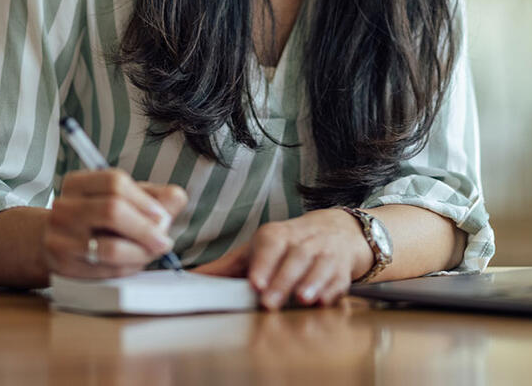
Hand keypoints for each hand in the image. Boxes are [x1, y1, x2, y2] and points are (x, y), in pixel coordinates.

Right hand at [42, 169, 187, 278]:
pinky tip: (134, 262)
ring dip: (141, 252)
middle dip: (146, 228)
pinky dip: (129, 267)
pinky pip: (106, 270)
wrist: (51, 244)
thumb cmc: (96, 219)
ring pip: (111, 247)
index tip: (163, 215)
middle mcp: (64, 208)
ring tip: (152, 252)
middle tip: (164, 240)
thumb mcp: (122, 200)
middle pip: (112, 210)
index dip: (145, 200)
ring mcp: (60, 239)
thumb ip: (153, 196)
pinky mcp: (65, 267)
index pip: (114, 182)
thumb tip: (177, 197)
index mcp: (77, 183)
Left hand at [193, 208, 372, 309]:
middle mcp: (302, 241)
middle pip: (294, 257)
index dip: (263, 263)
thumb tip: (189, 279)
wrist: (335, 230)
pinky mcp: (342, 268)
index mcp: (276, 235)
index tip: (255, 283)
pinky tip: (325, 300)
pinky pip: (339, 278)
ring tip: (302, 299)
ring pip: (319, 265)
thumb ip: (226, 267)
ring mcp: (324, 253)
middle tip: (269, 302)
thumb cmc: (287, 245)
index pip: (270, 244)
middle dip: (283, 279)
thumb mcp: (257, 249)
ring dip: (311, 282)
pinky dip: (332, 289)